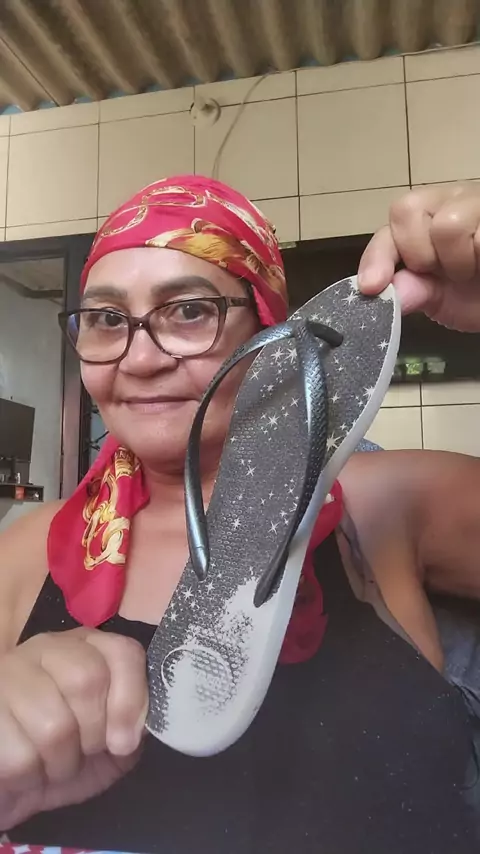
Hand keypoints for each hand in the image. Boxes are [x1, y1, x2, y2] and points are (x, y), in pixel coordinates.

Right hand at [0, 628, 147, 828]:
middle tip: (84, 751)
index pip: (122, 651)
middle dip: (94, 732)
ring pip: (54, 725)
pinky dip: (30, 778)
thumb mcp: (109, 745)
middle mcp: (46, 648)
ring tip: (53, 764)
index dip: (131, 698)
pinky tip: (25, 771)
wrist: (12, 782)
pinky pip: (20, 756)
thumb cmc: (64, 756)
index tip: (125, 741)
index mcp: (85, 647)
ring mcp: (9, 674)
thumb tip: (136, 728)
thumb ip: (131, 727)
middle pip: (86, 680)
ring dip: (61, 762)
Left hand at [358, 182, 479, 330]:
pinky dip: (479, 258)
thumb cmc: (475, 293)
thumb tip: (381, 291)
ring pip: (446, 225)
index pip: (389, 221)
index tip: (371, 286)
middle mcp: (449, 200)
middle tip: (445, 273)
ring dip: (458, 262)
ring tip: (472, 270)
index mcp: (425, 217)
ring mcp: (477, 203)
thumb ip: (410, 290)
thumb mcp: (437, 297)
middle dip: (420, 255)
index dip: (377, 254)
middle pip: (407, 211)